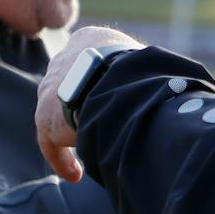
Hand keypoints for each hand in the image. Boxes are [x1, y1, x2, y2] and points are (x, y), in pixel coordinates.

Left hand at [35, 25, 140, 181]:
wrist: (116, 83)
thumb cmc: (142, 70)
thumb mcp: (145, 62)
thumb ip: (143, 73)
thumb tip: (170, 91)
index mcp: (90, 38)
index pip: (91, 60)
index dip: (104, 81)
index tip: (113, 100)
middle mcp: (64, 58)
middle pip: (71, 85)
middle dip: (84, 105)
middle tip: (102, 126)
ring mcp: (50, 86)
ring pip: (59, 113)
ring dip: (75, 132)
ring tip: (92, 152)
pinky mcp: (44, 116)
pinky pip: (50, 142)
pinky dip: (62, 159)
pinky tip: (75, 175)